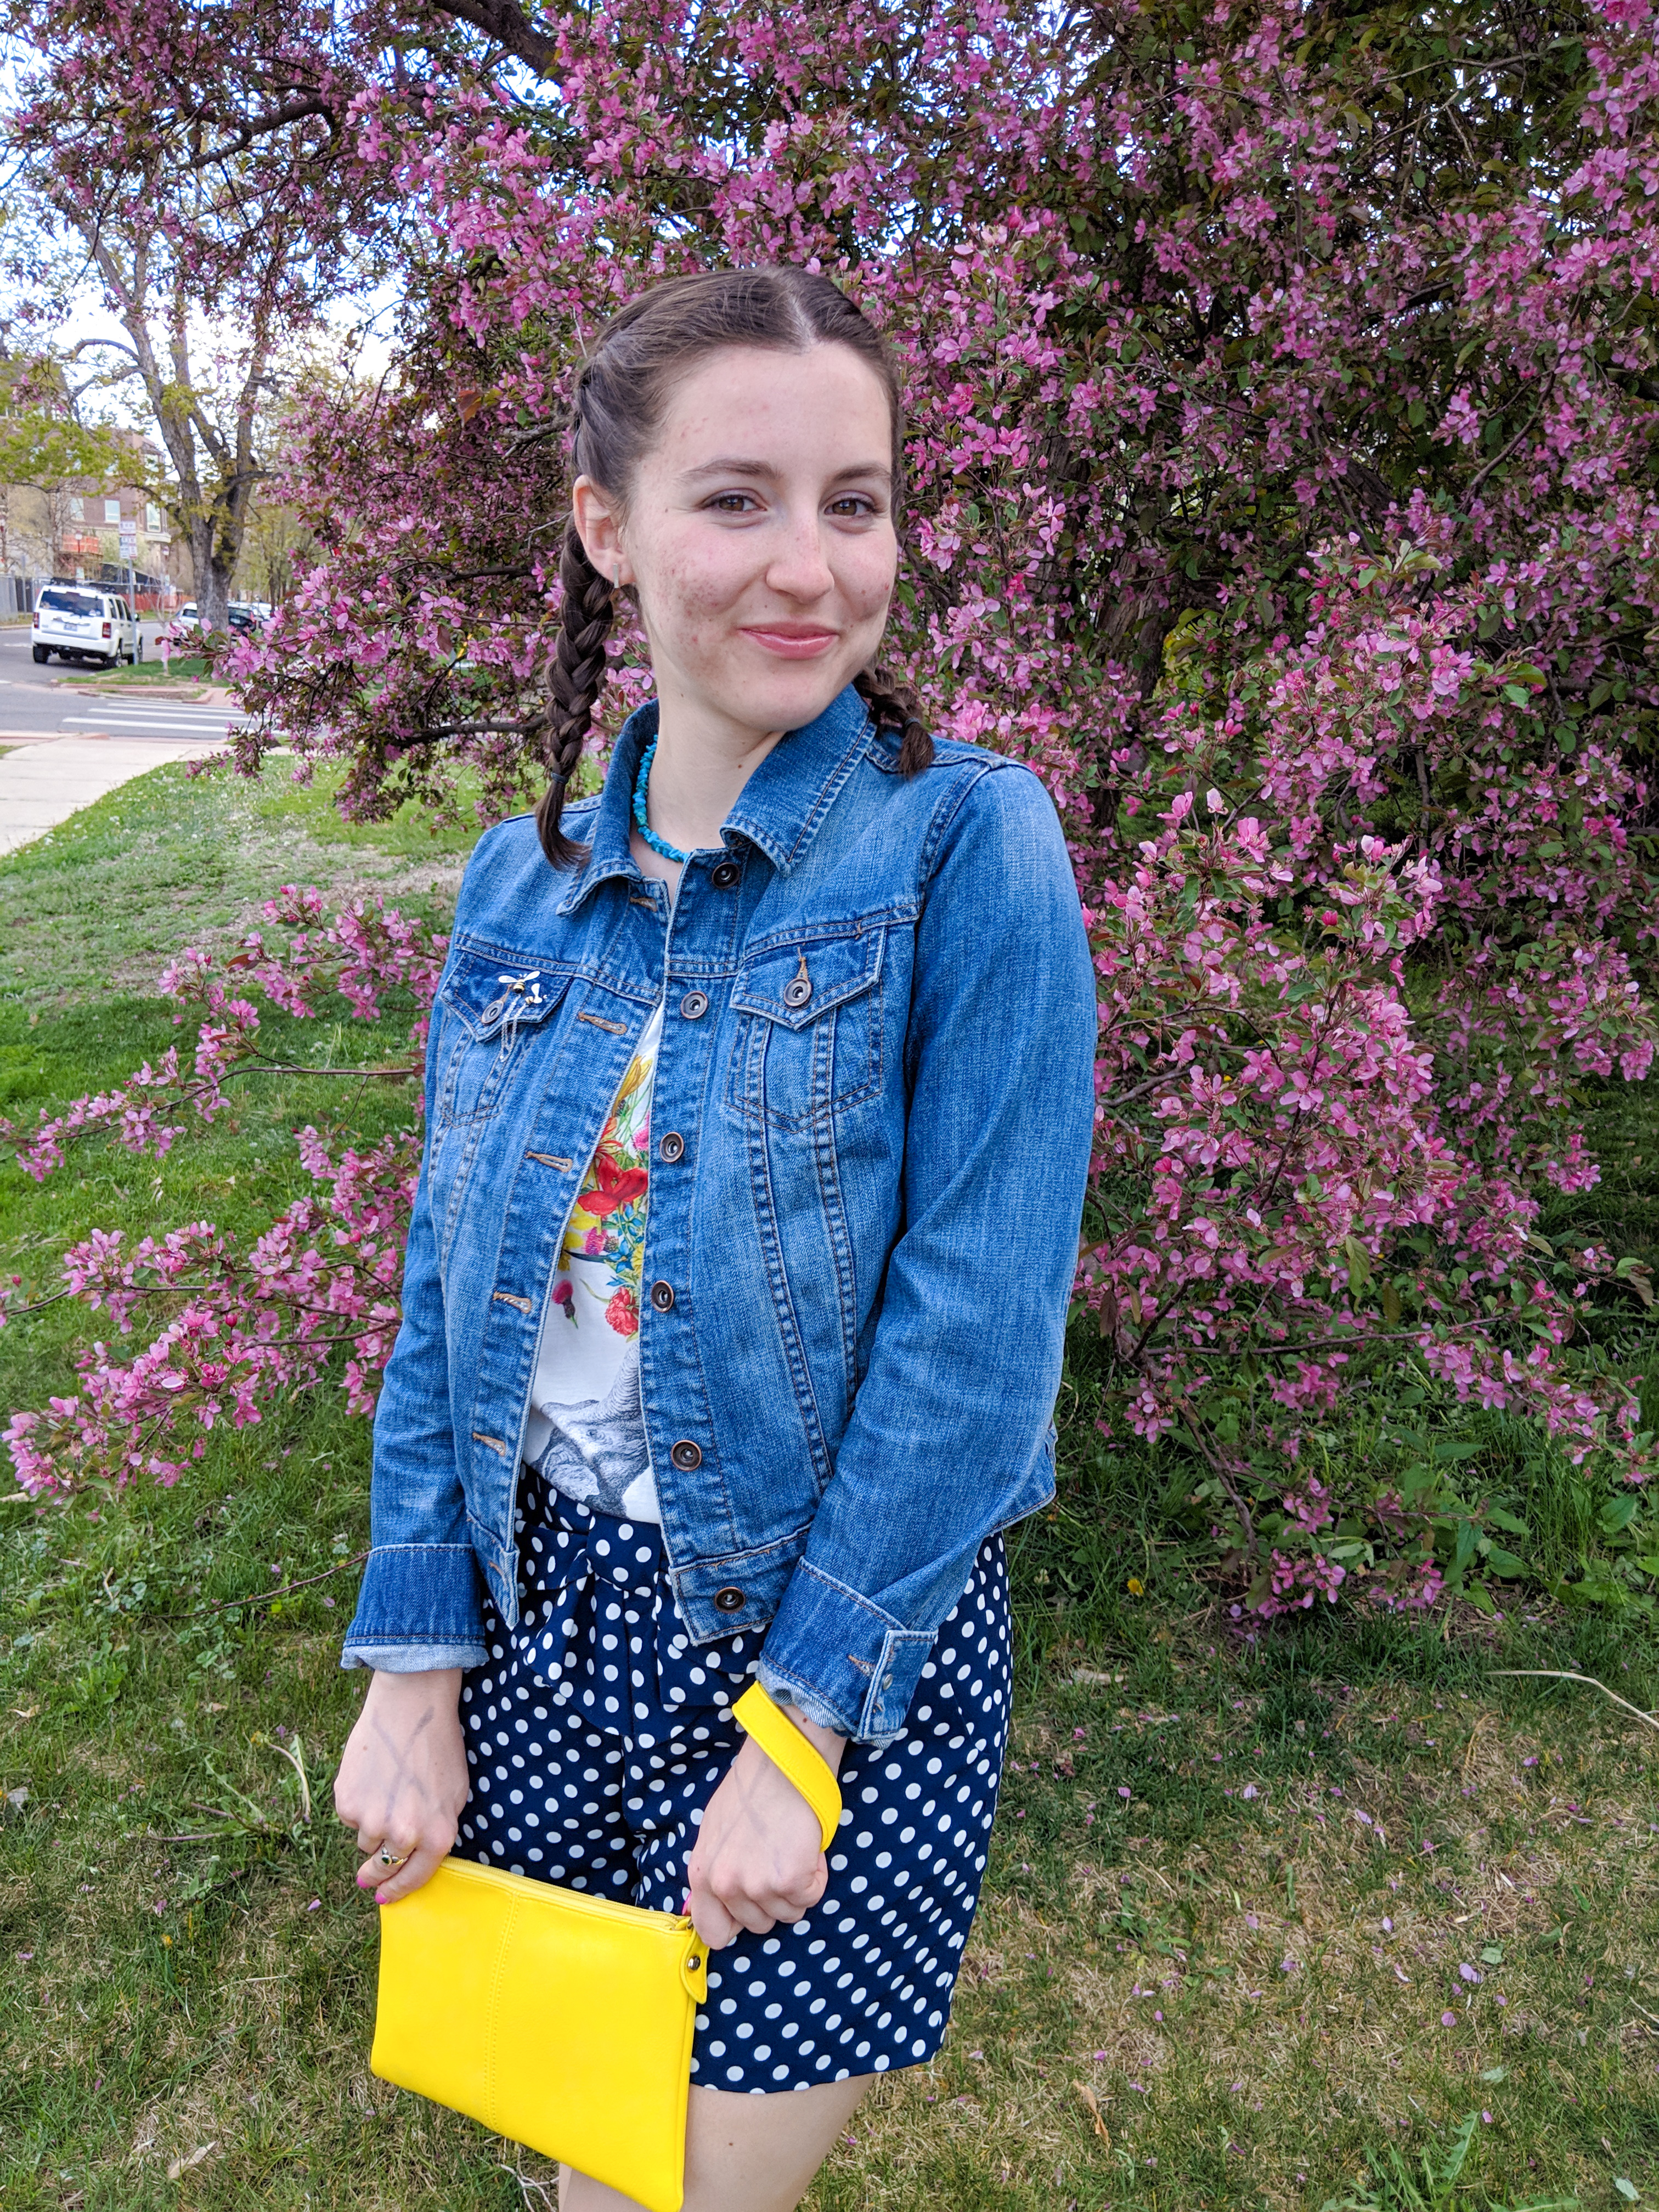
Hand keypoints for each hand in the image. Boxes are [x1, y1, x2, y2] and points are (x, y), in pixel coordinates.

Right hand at [333, 1667, 468, 1903]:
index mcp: (436, 1835)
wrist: (411, 1705)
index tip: (385, 1898)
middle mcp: (403, 1835)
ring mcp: (372, 1821)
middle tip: (369, 1873)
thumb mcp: (455, 1795)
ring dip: (371, 1826)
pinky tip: (372, 1777)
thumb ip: (437, 1832)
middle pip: (382, 1866)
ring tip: (386, 1790)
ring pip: (364, 1839)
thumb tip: (413, 1863)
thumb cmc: (439, 1747)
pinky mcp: (347, 1803)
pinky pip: (350, 1816)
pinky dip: (358, 1804)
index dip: (397, 1891)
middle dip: (375, 1871)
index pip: (415, 1879)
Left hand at [686, 1707, 844, 1949]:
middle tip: (778, 1859)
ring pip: (789, 1913)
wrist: (780, 1762)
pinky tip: (807, 1847)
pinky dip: (816, 1875)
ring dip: (797, 1887)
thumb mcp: (716, 1833)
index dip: (737, 1924)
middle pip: (759, 1925)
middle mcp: (725, 1885)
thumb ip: (717, 1871)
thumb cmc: (751, 1790)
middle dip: (774, 1899)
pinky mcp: (789, 1880)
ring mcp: (757, 1885)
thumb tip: (725, 1901)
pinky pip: (811, 1896)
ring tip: (792, 1847)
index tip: (753, 1907)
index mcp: (702, 1874)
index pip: (713, 1932)